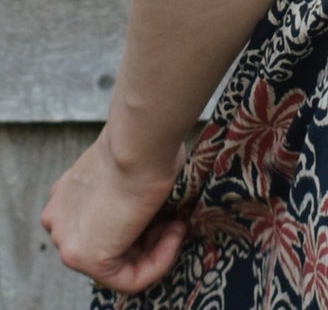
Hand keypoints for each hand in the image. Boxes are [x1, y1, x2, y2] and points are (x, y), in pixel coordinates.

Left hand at [40, 123, 188, 293]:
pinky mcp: (85, 258)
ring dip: (158, 247)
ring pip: (120, 265)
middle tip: (175, 218)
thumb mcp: (127, 168)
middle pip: (108, 245)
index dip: (140, 221)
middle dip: (147, 237)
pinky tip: (175, 232)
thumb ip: (125, 193)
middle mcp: (57, 220)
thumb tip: (150, 205)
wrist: (140, 139)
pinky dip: (159, 262)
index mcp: (64, 196)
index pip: (101, 225)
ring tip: (178, 223)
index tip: (165, 207)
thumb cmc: (144, 141)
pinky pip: (129, 278)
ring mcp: (67, 241)